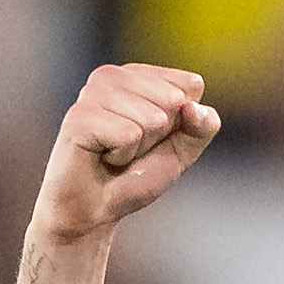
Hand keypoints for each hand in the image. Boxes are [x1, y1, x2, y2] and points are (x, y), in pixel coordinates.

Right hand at [30, 62, 219, 246]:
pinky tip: (102, 156)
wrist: (95, 208)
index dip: (182, 122)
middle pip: (174, 100)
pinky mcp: (79, 116)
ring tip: (114, 153)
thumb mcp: (183, 149)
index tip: (154, 138)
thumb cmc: (135, 174)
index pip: (191, 85)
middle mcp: (112, 76)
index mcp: (138, 75)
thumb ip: (203, 126)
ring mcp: (92, 93)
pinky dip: (123, 155)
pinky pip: (129, 134)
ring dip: (140, 147)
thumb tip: (194, 108)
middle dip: (160, 135)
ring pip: (152, 118)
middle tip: (131, 149)